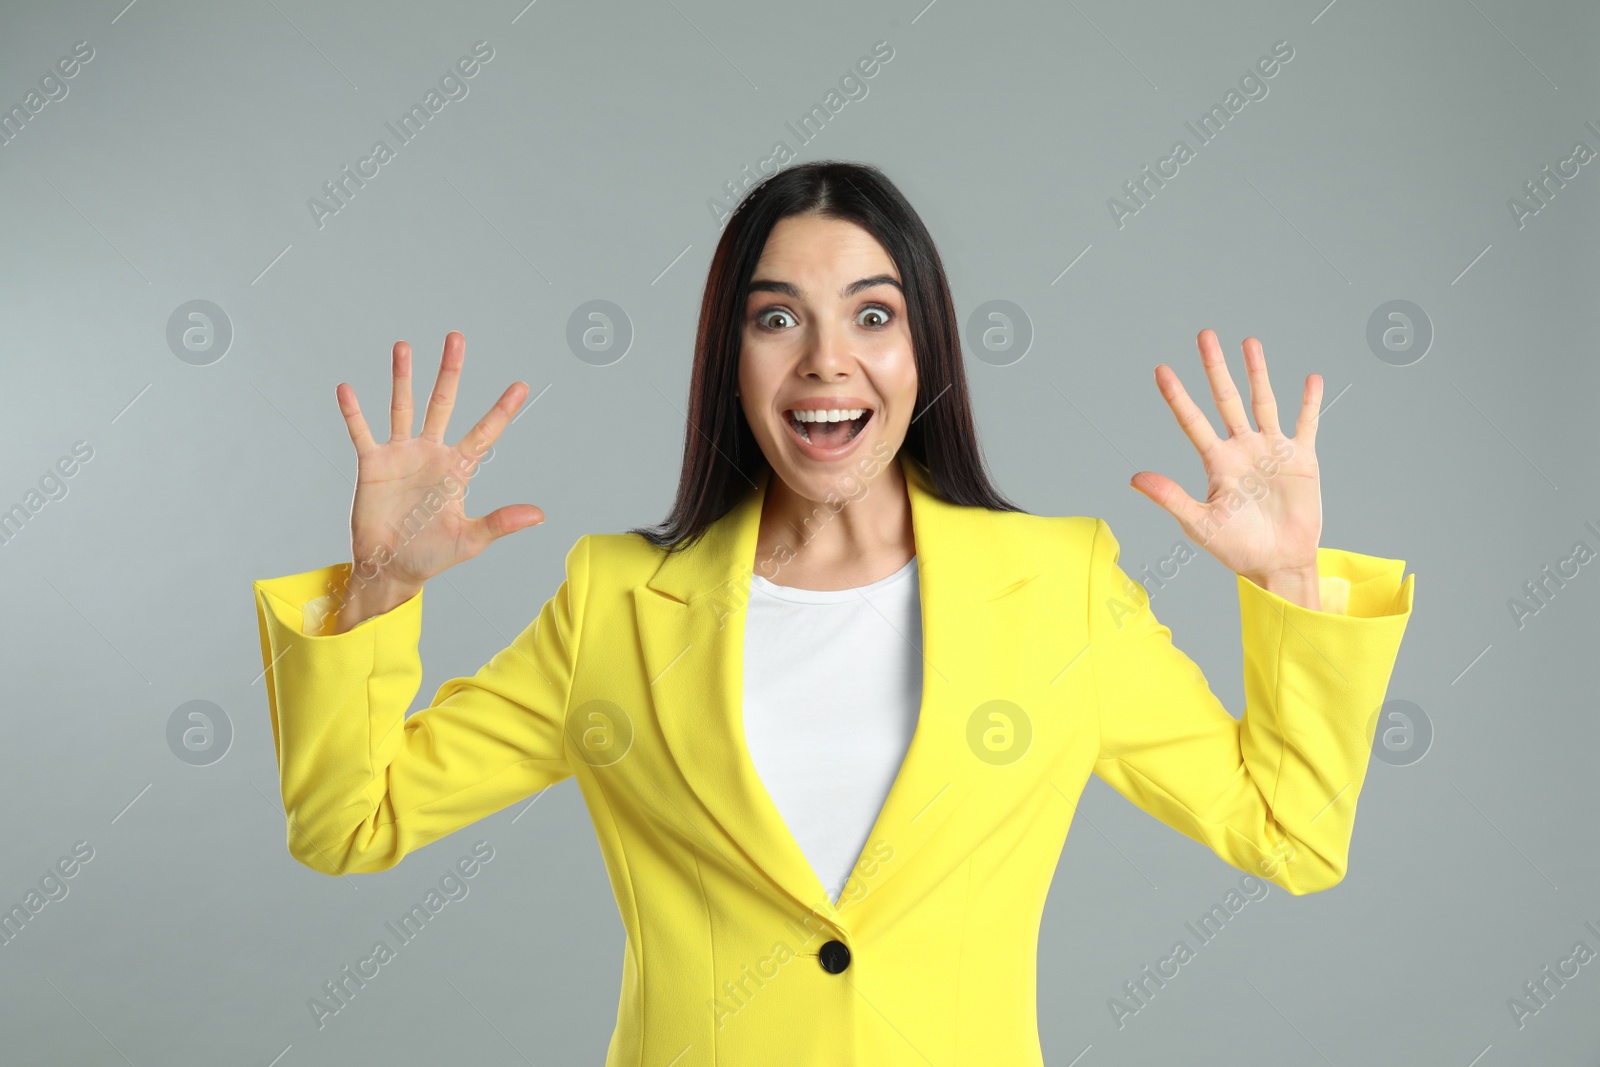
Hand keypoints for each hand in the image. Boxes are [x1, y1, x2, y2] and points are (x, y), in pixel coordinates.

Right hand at [330, 331, 541, 629]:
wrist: (390, 567)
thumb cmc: (432, 555)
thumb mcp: (470, 539)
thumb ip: (501, 522)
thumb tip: (539, 515)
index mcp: (458, 468)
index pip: (485, 432)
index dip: (502, 410)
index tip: (520, 385)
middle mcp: (431, 453)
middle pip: (443, 403)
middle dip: (449, 372)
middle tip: (456, 339)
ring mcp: (401, 455)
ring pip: (403, 407)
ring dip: (402, 377)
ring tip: (404, 346)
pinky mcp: (372, 464)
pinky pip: (362, 432)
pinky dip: (354, 412)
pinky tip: (347, 388)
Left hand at [1129, 329, 1322, 593]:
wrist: (1278, 563)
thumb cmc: (1237, 548)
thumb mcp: (1199, 523)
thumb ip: (1170, 497)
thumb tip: (1134, 478)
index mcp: (1216, 462)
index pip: (1192, 421)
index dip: (1177, 396)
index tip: (1161, 370)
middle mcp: (1242, 449)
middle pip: (1226, 400)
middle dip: (1215, 369)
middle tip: (1204, 335)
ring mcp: (1272, 451)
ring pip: (1263, 402)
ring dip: (1257, 373)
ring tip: (1249, 342)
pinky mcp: (1301, 459)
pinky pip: (1306, 424)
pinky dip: (1309, 402)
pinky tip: (1311, 378)